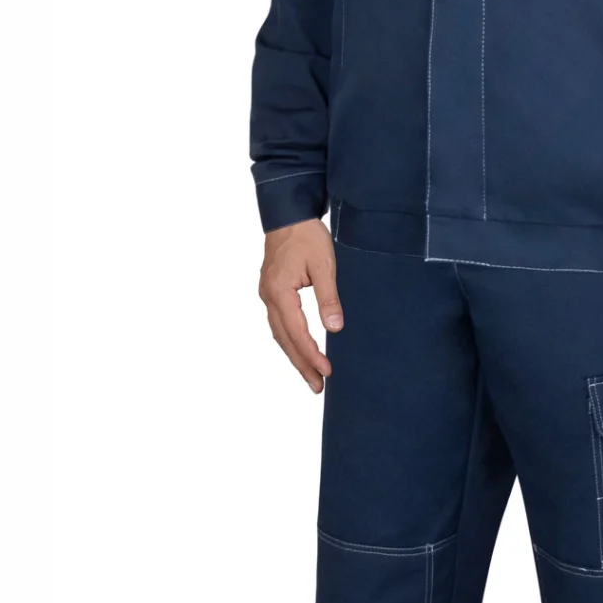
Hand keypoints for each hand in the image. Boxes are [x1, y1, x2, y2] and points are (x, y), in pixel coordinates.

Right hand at [258, 218, 342, 391]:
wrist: (288, 215)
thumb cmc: (307, 236)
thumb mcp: (325, 265)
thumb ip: (329, 297)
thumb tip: (335, 327)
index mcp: (280, 292)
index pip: (297, 333)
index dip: (311, 355)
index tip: (326, 372)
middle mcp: (268, 297)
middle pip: (284, 340)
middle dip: (301, 365)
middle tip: (317, 387)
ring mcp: (267, 295)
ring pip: (279, 334)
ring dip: (294, 356)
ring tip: (311, 376)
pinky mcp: (271, 292)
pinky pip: (279, 324)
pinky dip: (289, 341)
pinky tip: (300, 350)